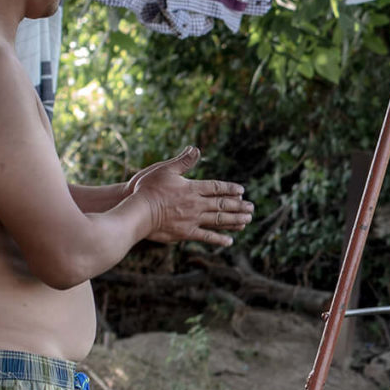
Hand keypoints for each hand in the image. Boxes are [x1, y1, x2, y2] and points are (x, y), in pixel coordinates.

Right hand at [127, 147, 252, 246]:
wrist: (138, 212)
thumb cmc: (147, 189)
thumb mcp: (165, 169)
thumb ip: (183, 161)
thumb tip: (196, 148)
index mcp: (192, 188)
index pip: (215, 187)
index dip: (229, 188)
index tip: (242, 191)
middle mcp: (196, 204)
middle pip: (222, 204)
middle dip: (238, 206)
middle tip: (252, 208)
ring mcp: (192, 220)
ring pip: (219, 220)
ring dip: (235, 220)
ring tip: (247, 221)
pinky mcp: (186, 233)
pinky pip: (206, 236)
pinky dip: (219, 239)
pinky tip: (229, 241)